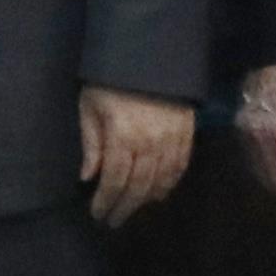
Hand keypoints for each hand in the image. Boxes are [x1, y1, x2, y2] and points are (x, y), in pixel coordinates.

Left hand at [76, 83, 195, 227]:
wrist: (149, 55)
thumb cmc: (110, 81)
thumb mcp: (90, 106)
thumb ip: (91, 143)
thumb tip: (87, 177)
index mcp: (122, 137)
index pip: (114, 180)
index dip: (106, 201)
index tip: (98, 214)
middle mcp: (149, 143)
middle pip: (138, 186)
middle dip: (125, 207)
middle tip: (114, 221)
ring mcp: (171, 139)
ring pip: (161, 180)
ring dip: (146, 199)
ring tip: (134, 207)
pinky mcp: (187, 133)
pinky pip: (180, 166)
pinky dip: (170, 183)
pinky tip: (159, 192)